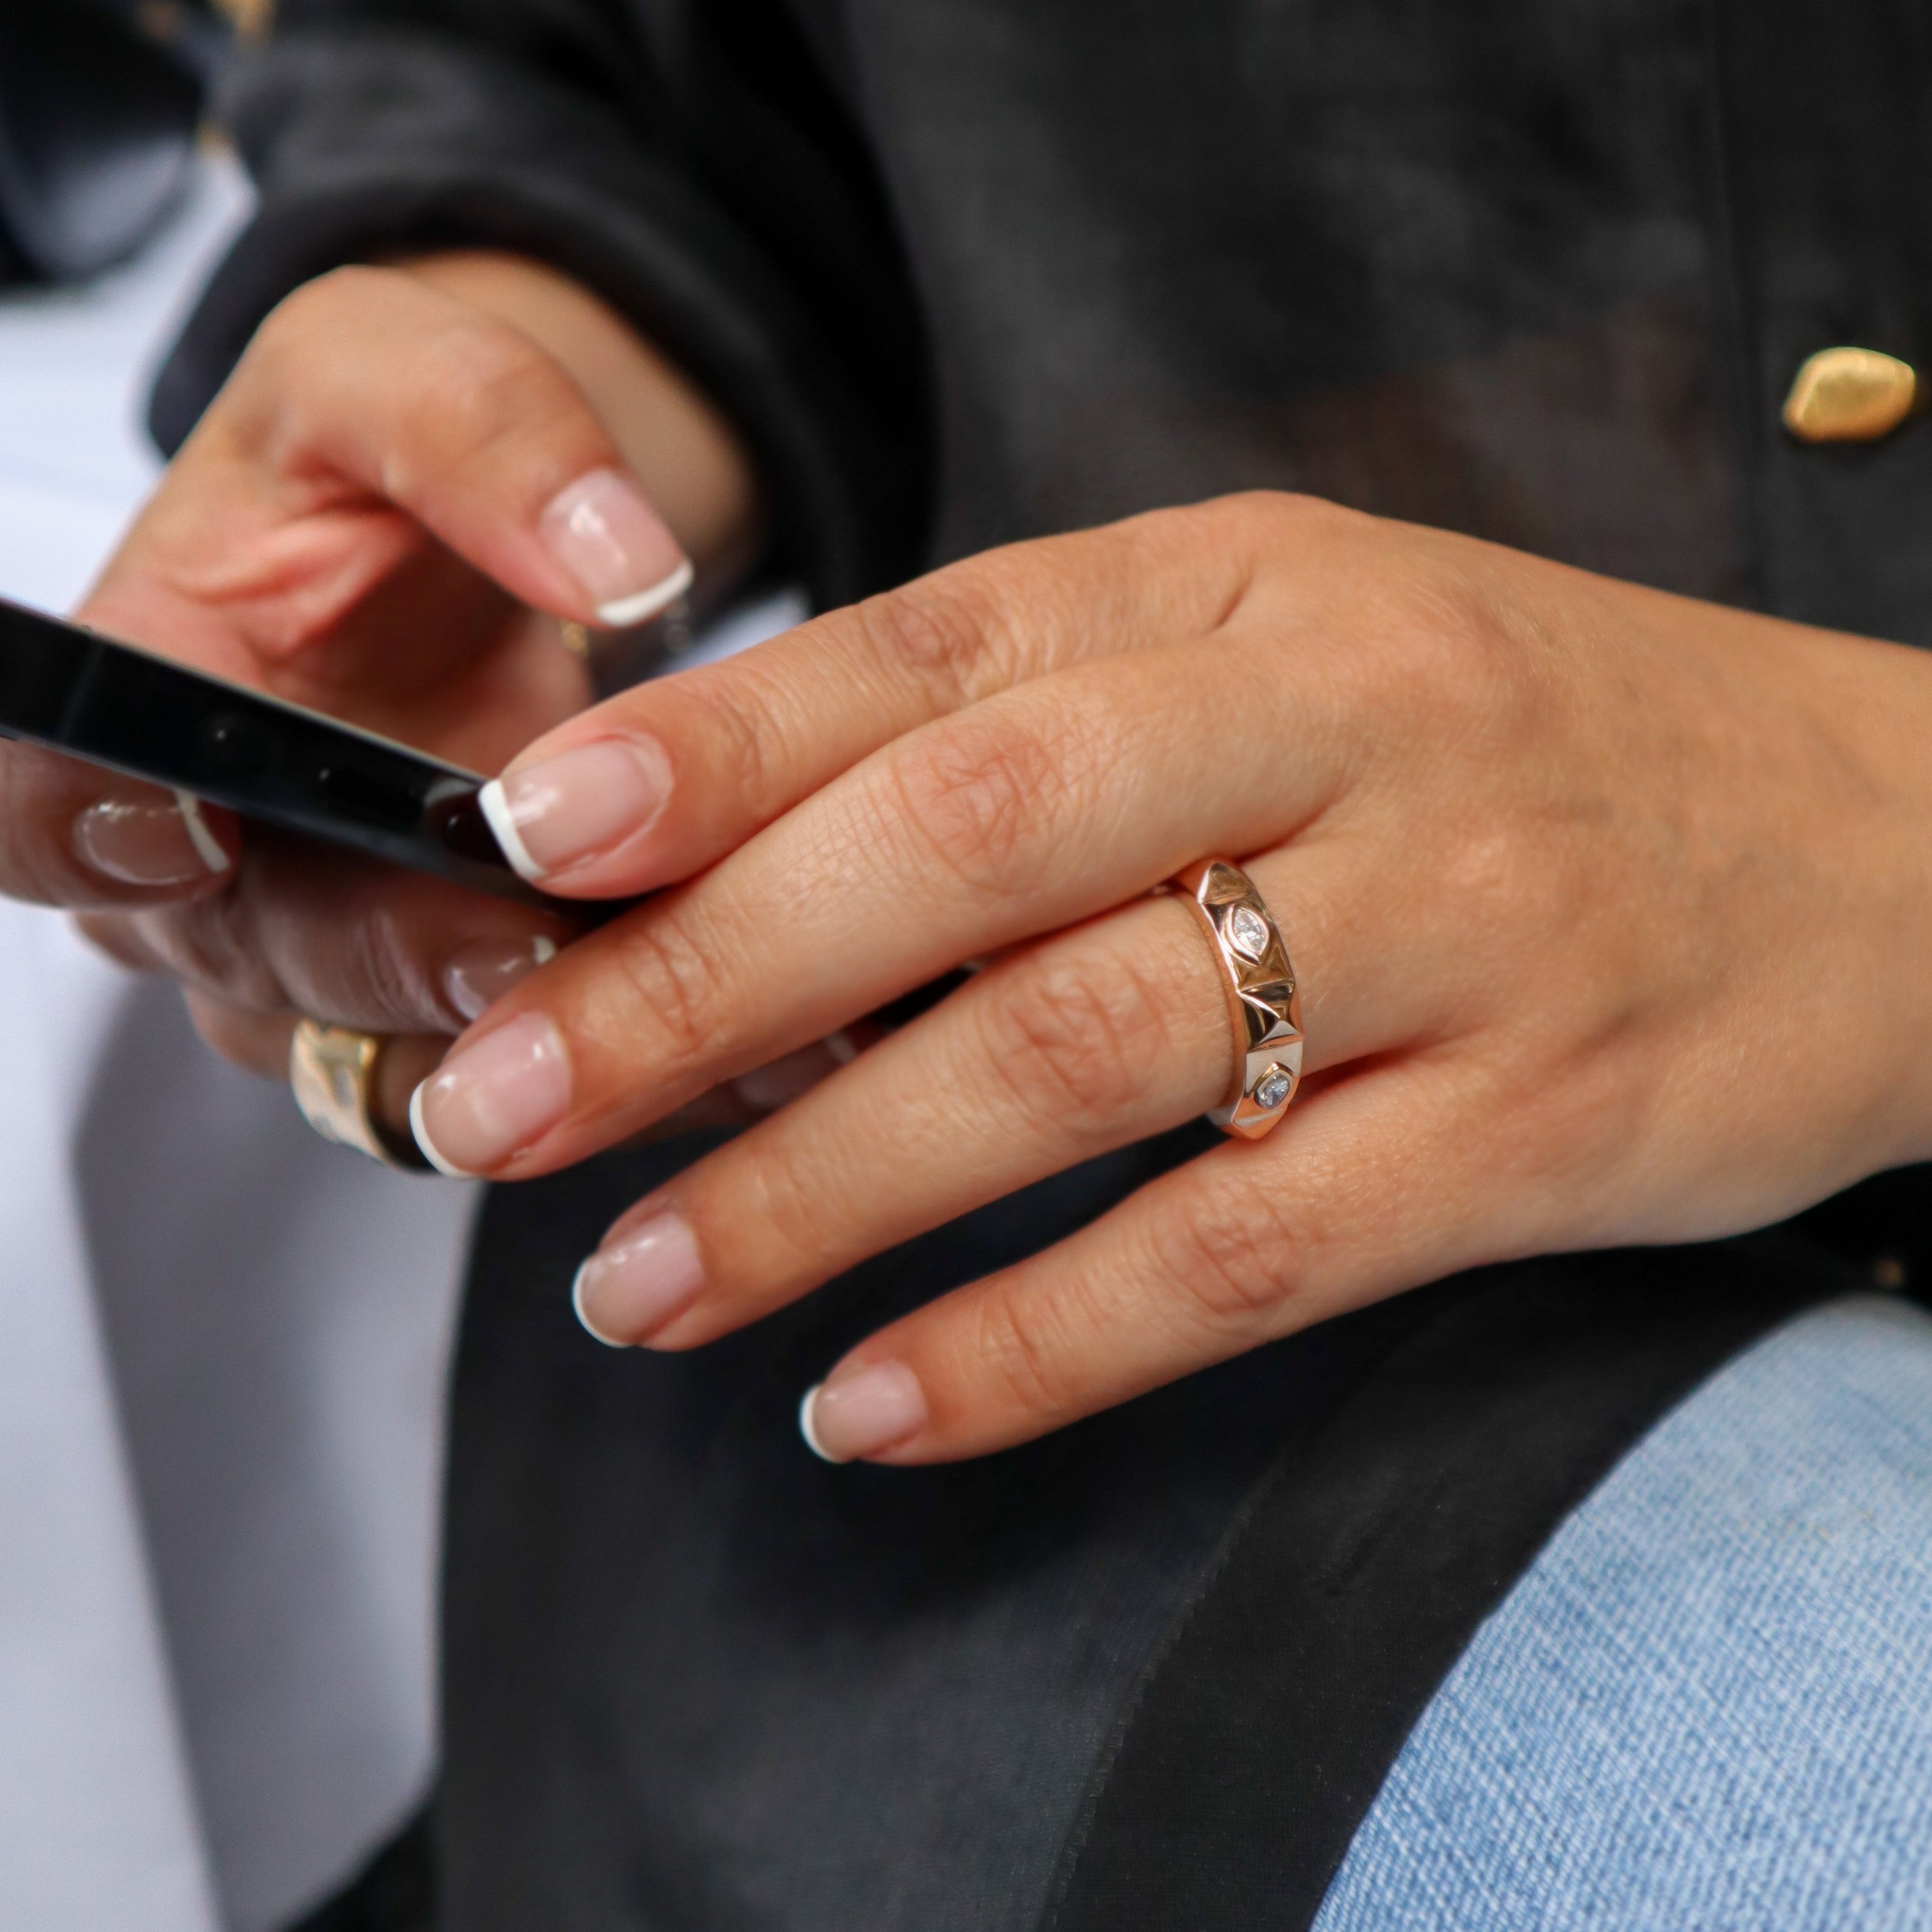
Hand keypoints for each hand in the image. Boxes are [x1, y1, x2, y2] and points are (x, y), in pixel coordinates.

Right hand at [10, 256, 758, 1098]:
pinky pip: (518, 1091)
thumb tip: (614, 561)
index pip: (39, 799)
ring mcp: (320, 969)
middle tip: (534, 935)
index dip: (86, 829)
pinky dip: (627, 1065)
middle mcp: (200, 872)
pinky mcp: (443, 1022)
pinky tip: (738, 1031)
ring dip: (531, 1035)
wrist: (476, 567)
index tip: (195, 829)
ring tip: (674, 985)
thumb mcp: (404, 372)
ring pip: (399, 1057)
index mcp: (131, 702)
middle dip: (405, 950)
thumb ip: (480, 426)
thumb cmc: (385, 473)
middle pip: (264, 959)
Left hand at [406, 494, 1931, 1460]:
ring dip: (824, 1188)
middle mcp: (1345, 728)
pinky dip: (1037, 1344)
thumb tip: (745, 863)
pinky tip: (876, 1403)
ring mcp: (1453, 928)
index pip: (932, 651)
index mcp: (1251, 585)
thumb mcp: (1293, 659)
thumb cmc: (1517, 745)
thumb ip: (1049, 737)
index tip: (527, 853)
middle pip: (966, 853)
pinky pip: (1241, 1256)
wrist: (1882, 841)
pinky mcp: (1538, 1126)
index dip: (712, 752)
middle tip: (502, 1109)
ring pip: (1076, 1061)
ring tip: (640, 1284)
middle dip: (700, 989)